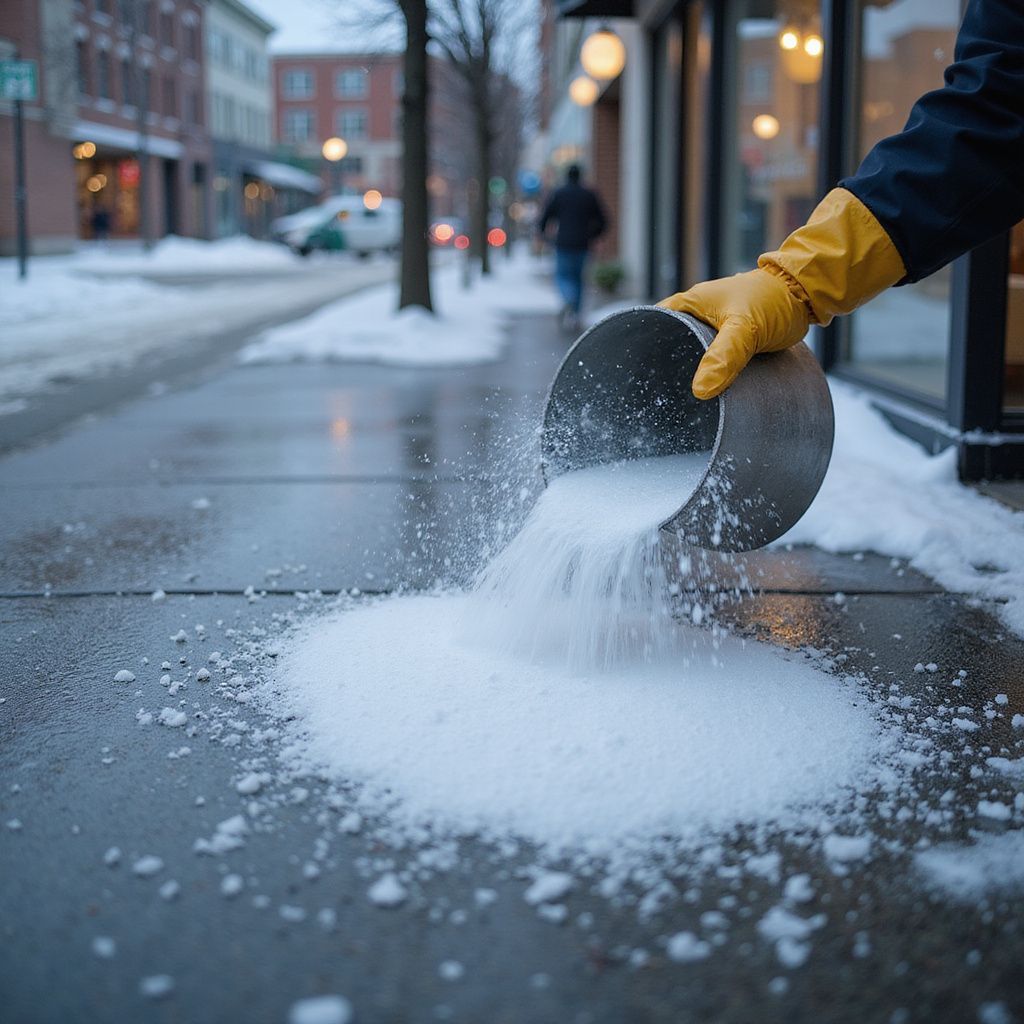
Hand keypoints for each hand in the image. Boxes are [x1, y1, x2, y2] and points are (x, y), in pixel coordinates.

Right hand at [658, 188, 905, 399]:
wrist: (807, 294)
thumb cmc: (774, 301)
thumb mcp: (746, 328)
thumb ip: (724, 356)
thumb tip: (701, 391)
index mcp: (688, 304)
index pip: (650, 326)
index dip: (640, 350)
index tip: (635, 377)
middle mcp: (695, 315)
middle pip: (667, 345)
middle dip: (662, 368)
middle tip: (655, 397)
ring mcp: (711, 328)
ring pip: (688, 355)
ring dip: (685, 373)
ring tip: (676, 401)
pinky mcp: (727, 341)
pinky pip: (708, 360)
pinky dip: (705, 374)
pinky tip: (704, 393)